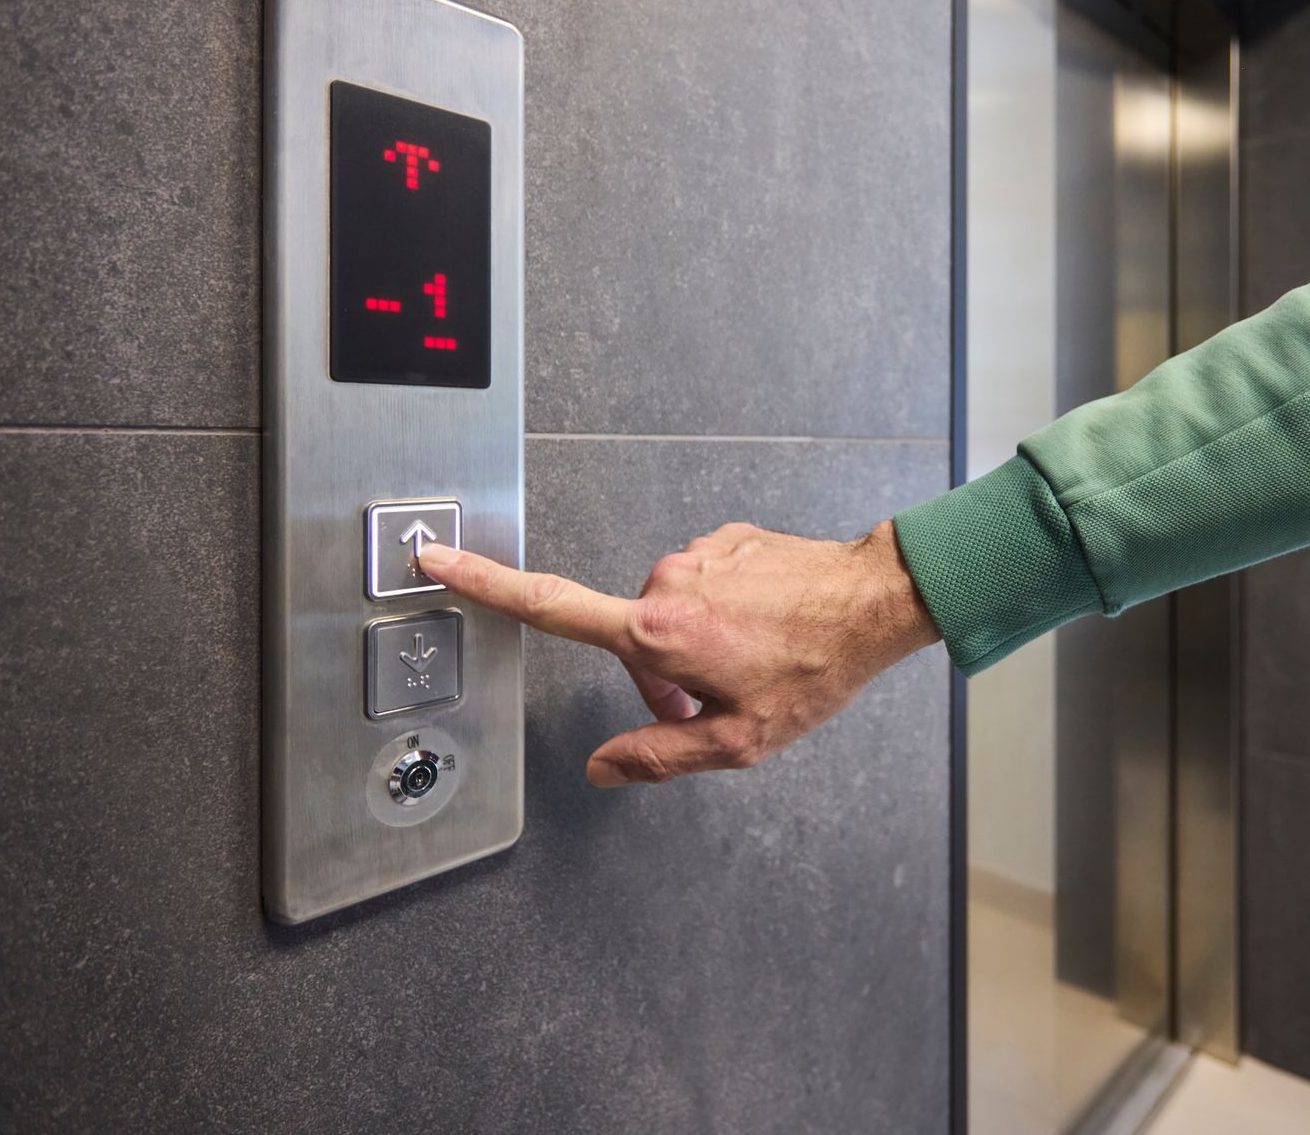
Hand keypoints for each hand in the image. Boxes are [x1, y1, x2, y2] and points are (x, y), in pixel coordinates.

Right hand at [415, 521, 940, 786]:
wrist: (874, 601)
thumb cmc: (815, 668)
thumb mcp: (738, 740)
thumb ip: (658, 756)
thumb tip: (601, 770)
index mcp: (657, 630)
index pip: (550, 606)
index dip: (485, 585)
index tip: (435, 558)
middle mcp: (667, 581)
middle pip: (628, 639)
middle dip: (658, 677)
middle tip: (715, 701)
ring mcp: (698, 554)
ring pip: (668, 614)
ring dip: (692, 646)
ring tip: (751, 664)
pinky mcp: (726, 538)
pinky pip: (703, 586)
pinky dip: (721, 614)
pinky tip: (763, 629)